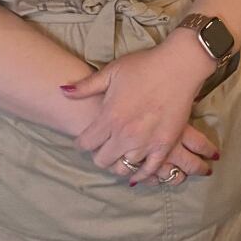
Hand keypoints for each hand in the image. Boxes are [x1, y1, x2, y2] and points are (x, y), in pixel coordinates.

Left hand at [60, 44, 217, 183]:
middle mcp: (125, 135)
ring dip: (118, 163)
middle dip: (98, 154)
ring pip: (123, 169)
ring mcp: (145, 143)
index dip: (81, 142)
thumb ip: (87, 86)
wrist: (178, 66)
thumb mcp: (112, 71)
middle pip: (102, 160)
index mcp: (109, 117)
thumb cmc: (144, 65)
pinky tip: (137, 172)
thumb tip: (62, 91)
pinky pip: (149, 170)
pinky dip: (141, 174)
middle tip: (102, 146)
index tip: (84, 139)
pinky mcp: (164, 146)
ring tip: (119, 154)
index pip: (85, 143)